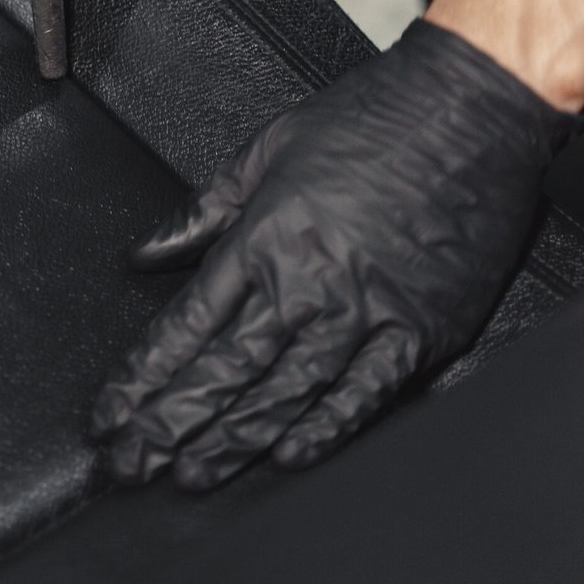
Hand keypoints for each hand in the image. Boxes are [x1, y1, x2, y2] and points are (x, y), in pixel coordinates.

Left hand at [89, 20, 577, 489]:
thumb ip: (202, 210)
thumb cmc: (374, 118)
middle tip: (130, 464)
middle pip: (224, 373)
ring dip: (232, 441)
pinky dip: (326, 429)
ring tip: (191, 474)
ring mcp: (367, 312)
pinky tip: (289, 455)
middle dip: (168, 425)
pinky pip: (365, 395)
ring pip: (284, 394)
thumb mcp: (266, 148)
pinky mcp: (421, 329)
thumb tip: (145, 253)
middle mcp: (309, 284)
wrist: (472, 109)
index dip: (142, 379)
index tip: (110, 413)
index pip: (186, 327)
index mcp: (265, 238)